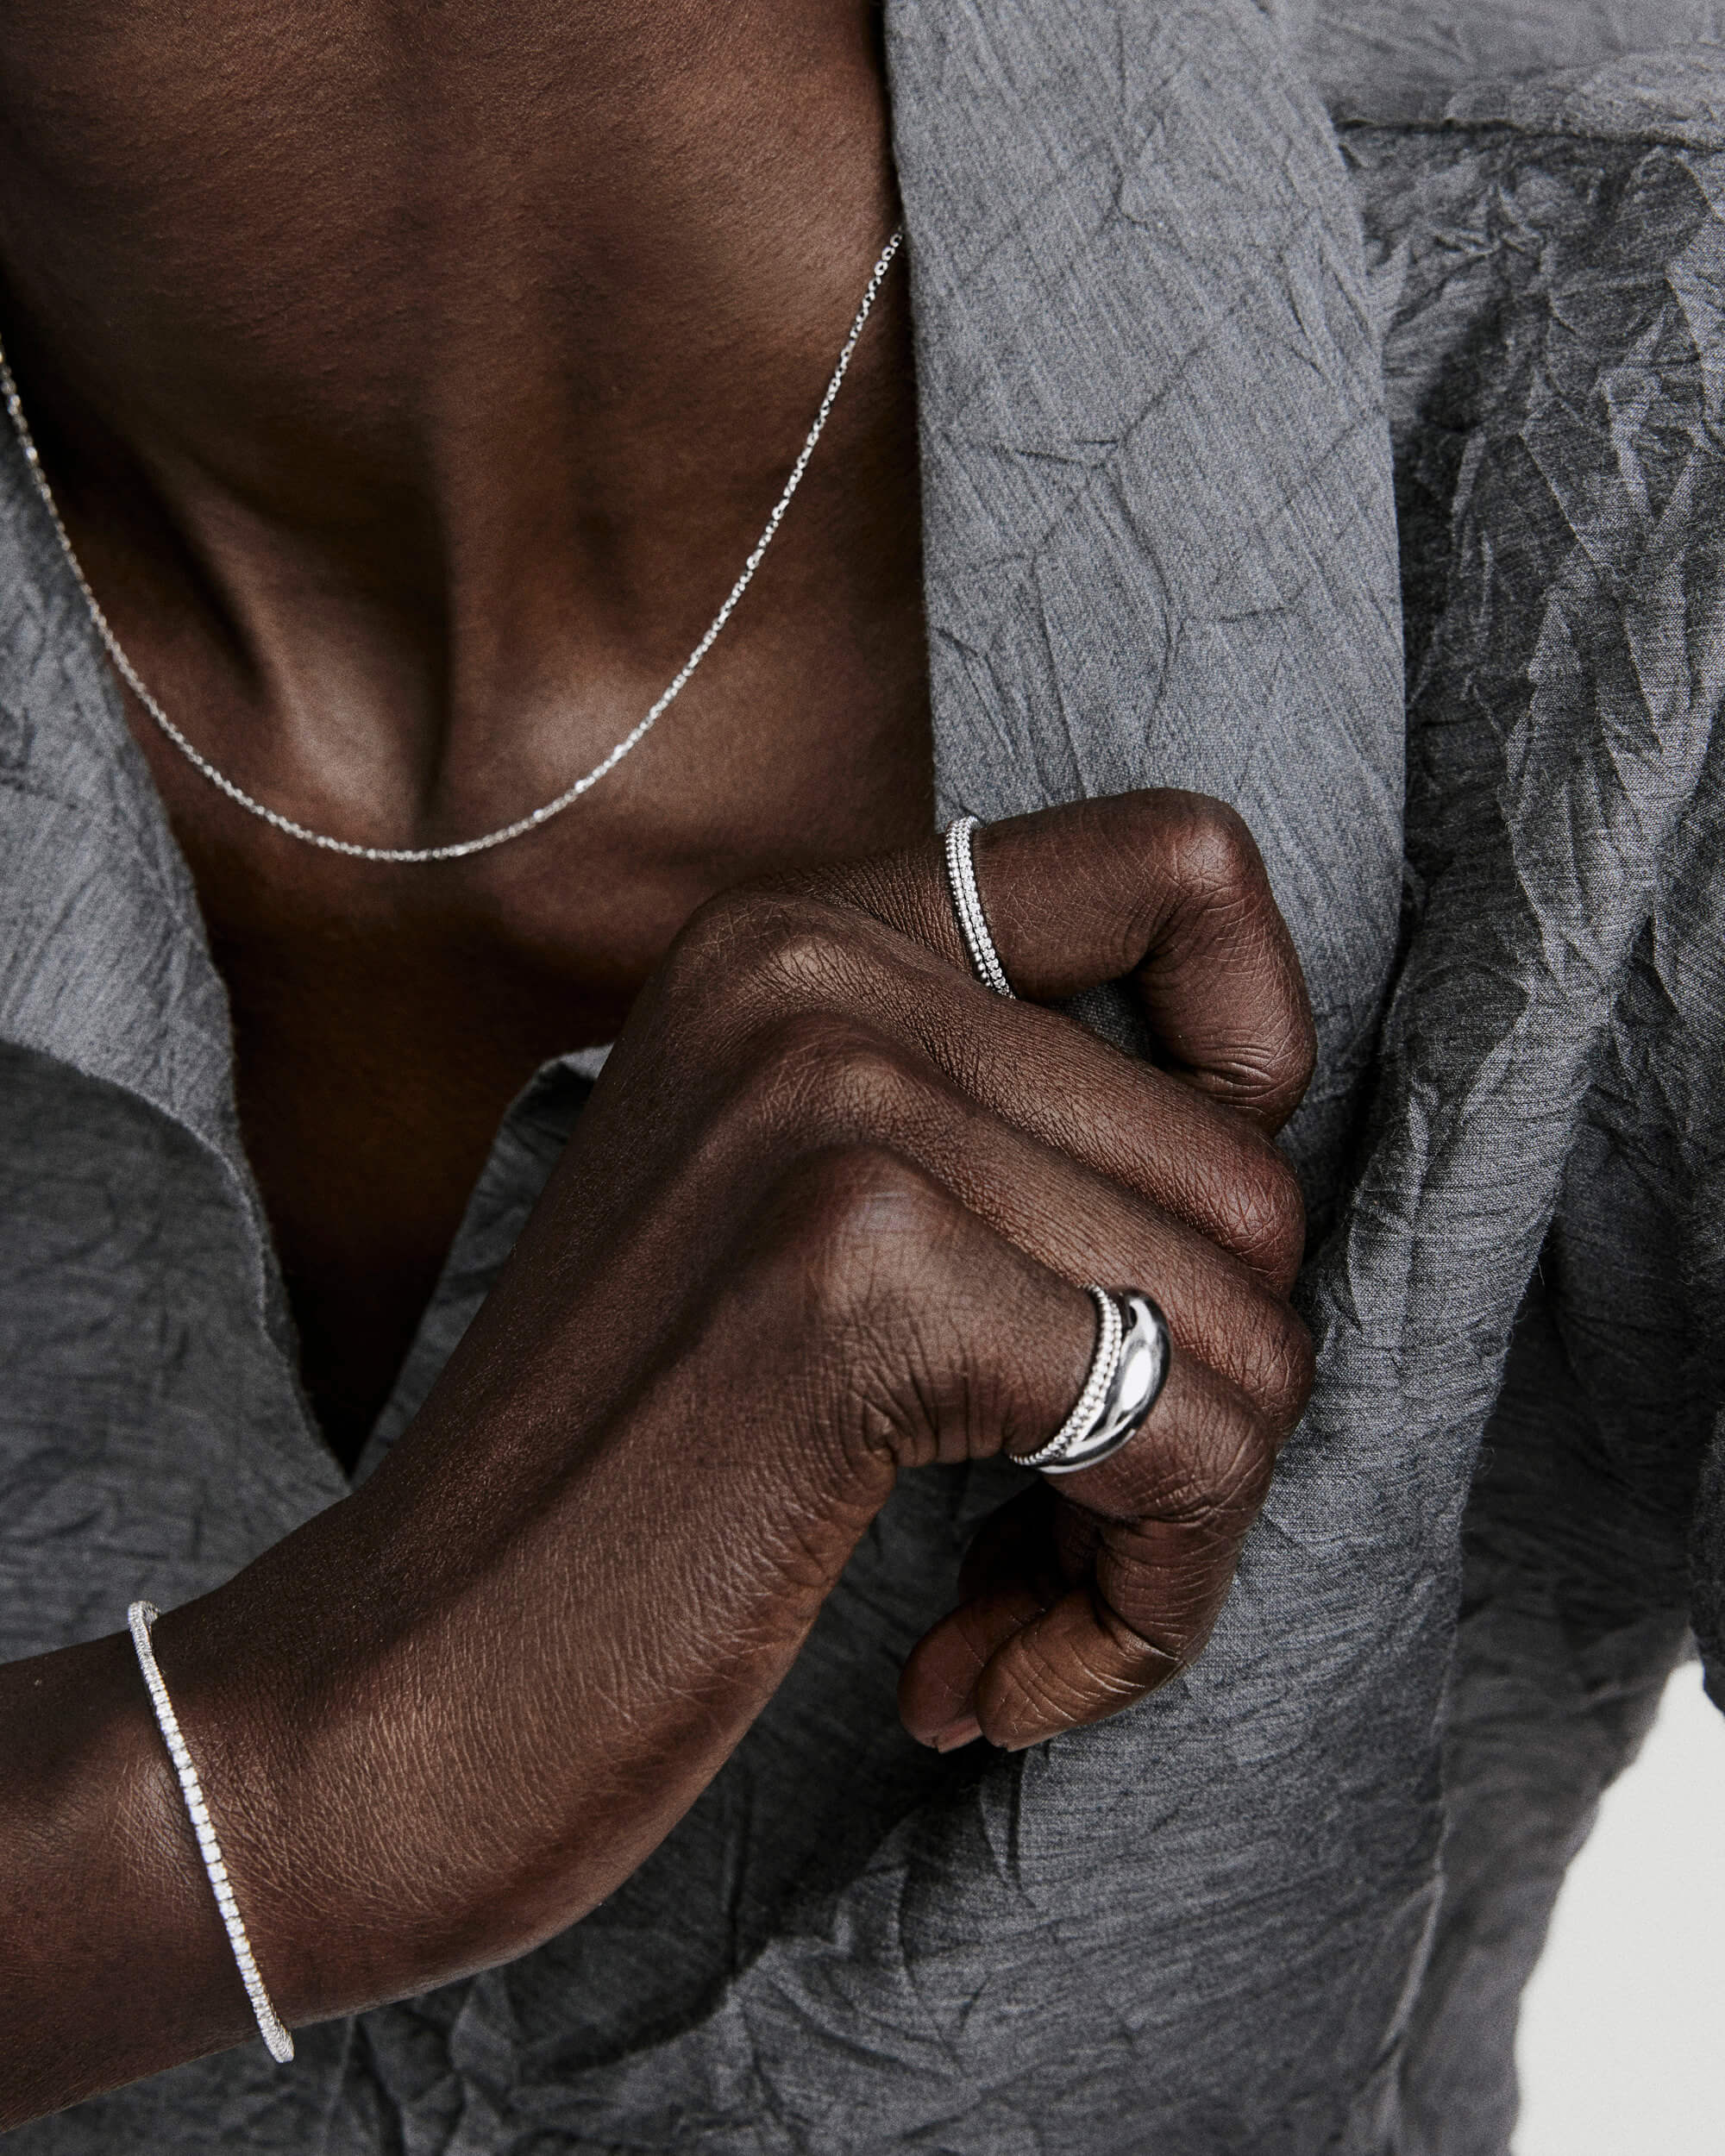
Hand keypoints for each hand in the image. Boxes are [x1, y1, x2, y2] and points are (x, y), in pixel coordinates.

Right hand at [0, 790, 1315, 2118]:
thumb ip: (994, 1134)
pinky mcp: (860, 1274)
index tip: (1166, 1260)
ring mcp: (831, 1102)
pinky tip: (987, 1676)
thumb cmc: (621, 1490)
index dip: (1256, 1065)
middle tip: (1046, 1538)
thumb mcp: (791, 1222)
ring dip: (1168, 1525)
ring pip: (1244, 1323)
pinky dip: (1139, 1601)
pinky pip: (1193, 1438)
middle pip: (1245, 1174)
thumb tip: (1274, 1195)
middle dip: (1194, 1400)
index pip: (1184, 869)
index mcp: (796, 932)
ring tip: (1007, 1614)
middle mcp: (813, 967)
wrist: (388, 1696)